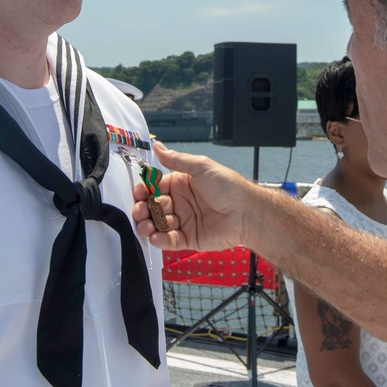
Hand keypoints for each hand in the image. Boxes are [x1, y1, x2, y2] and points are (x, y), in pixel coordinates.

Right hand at [132, 142, 254, 251]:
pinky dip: (160, 240)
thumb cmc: (228, 187)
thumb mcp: (201, 167)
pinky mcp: (189, 238)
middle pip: (153, 207)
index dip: (144, 190)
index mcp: (181, 184)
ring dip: (148, 225)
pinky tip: (156, 237)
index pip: (155, 187)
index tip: (139, 193)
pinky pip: (170, 241)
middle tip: (140, 211)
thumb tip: (158, 146)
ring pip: (158, 224)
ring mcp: (184, 221)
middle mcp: (180, 203)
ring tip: (145, 226)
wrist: (247, 212)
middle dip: (143, 209)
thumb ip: (176, 160)